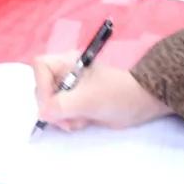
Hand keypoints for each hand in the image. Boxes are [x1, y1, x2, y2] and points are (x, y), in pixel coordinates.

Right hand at [31, 52, 170, 130]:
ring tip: (81, 120)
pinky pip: (61, 113)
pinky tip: (84, 121)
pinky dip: (69, 121)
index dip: (42, 87)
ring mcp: (70, 88)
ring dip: (62, 117)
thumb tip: (42, 113)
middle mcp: (66, 73)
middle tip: (67, 120)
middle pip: (42, 89)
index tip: (51, 107)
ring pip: (50, 105)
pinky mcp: (76, 103)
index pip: (40, 68)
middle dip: (53, 108)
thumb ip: (62, 105)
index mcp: (68, 62)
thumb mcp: (88, 100)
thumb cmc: (117, 95)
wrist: (142, 104)